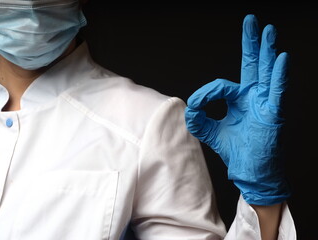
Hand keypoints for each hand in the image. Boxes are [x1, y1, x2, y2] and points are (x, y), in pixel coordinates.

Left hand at [185, 14, 289, 204]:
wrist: (249, 171)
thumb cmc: (236, 151)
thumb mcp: (210, 132)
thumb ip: (199, 119)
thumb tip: (190, 106)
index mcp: (239, 101)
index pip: (221, 86)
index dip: (206, 93)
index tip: (197, 104)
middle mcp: (254, 98)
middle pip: (253, 66)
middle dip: (251, 44)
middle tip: (251, 22)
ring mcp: (265, 104)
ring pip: (267, 73)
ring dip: (267, 52)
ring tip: (268, 31)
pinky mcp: (274, 115)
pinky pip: (277, 93)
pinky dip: (279, 77)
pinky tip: (281, 58)